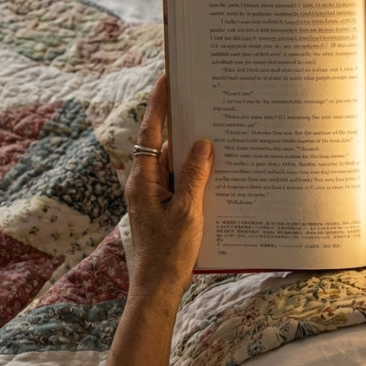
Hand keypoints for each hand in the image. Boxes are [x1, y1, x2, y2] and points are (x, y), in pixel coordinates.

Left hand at [126, 74, 212, 300]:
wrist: (159, 288)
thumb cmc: (170, 253)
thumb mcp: (187, 211)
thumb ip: (194, 175)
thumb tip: (202, 143)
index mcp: (144, 180)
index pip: (151, 133)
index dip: (160, 104)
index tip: (168, 78)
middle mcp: (147, 183)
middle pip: (166, 144)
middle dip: (185, 123)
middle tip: (205, 100)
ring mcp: (157, 195)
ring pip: (178, 164)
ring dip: (197, 153)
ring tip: (221, 133)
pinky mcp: (168, 207)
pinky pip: (184, 181)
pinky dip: (199, 174)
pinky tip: (220, 171)